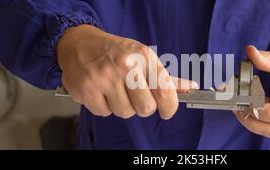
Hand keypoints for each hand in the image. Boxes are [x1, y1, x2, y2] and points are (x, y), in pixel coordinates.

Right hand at [56, 25, 197, 118]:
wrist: (78, 43)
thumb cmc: (115, 52)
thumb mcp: (143, 57)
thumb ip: (165, 77)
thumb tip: (191, 87)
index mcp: (143, 57)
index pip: (165, 91)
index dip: (170, 107)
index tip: (167, 111)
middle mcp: (125, 66)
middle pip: (146, 108)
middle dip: (142, 107)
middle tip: (134, 95)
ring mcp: (104, 78)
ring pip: (125, 112)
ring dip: (121, 106)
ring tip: (114, 90)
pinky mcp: (87, 90)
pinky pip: (104, 113)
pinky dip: (103, 106)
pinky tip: (101, 92)